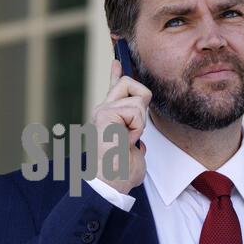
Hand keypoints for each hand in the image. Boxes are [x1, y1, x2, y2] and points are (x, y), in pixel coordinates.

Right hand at [90, 59, 151, 193]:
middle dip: (142, 105)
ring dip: (140, 123)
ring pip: (137, 99)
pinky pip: (135, 110)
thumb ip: (135, 138)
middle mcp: (102, 110)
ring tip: (128, 139)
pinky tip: (125, 139)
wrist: (111, 184)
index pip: (114, 88)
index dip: (117, 72)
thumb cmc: (121, 172)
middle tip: (133, 130)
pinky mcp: (105, 113)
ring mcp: (102, 110)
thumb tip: (140, 143)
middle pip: (130, 83)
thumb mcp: (134, 150)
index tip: (118, 59)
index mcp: (109, 117)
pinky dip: (136, 127)